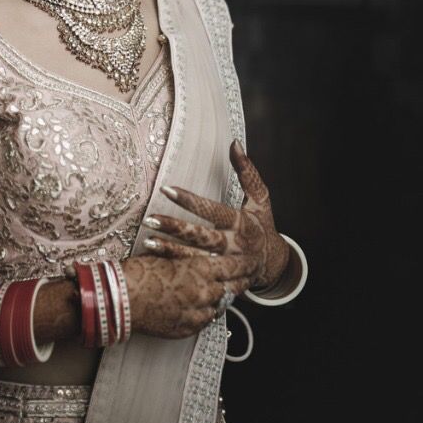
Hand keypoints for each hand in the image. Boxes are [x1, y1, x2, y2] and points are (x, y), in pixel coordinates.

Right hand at [121, 252, 256, 338]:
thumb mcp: (168, 256)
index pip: (234, 265)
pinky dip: (208, 311)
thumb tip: (202, 260)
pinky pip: (206, 320)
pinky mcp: (188, 328)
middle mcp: (205, 292)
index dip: (246, 262)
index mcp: (201, 269)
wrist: (120, 299)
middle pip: (234, 287)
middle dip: (243, 280)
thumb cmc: (139, 272)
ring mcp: (198, 313)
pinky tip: (206, 306)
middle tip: (251, 276)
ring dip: (225, 297)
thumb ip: (190, 260)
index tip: (254, 259)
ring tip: (228, 291)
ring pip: (221, 305)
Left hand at [143, 138, 289, 291]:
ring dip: (171, 251)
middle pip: (202, 237)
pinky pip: (196, 275)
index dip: (189, 200)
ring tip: (148, 241)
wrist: (274, 263)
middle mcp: (235, 246)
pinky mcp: (221, 280)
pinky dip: (176, 269)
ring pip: (196, 259)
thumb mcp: (261, 198)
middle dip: (176, 229)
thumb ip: (247, 172)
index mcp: (242, 223)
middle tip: (149, 219)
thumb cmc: (262, 224)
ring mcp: (227, 266)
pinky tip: (155, 260)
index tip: (166, 189)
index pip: (213, 210)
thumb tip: (234, 142)